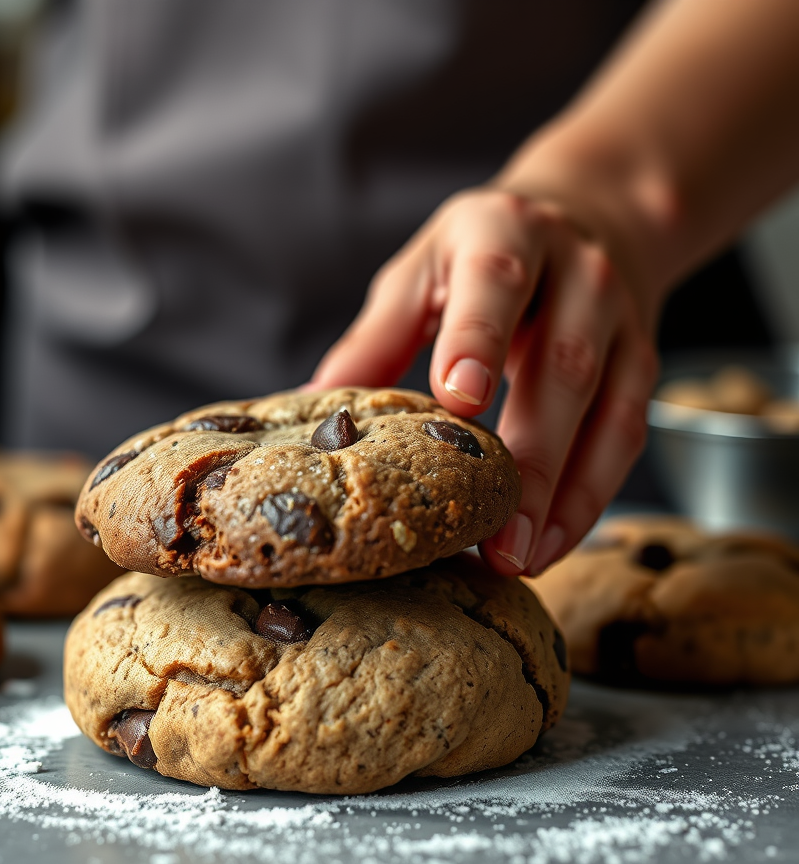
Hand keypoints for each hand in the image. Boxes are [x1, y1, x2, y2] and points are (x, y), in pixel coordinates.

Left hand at [309, 188, 658, 575]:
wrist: (588, 214)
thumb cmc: (480, 256)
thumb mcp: (421, 272)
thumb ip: (376, 336)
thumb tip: (312, 407)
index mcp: (504, 235)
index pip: (495, 283)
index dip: (478, 339)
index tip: (459, 401)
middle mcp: (577, 273)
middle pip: (562, 368)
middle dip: (531, 459)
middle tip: (495, 538)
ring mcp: (618, 321)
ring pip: (608, 413)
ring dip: (567, 495)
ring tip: (523, 559)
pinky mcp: (642, 363)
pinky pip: (626, 436)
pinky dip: (591, 496)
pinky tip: (551, 543)